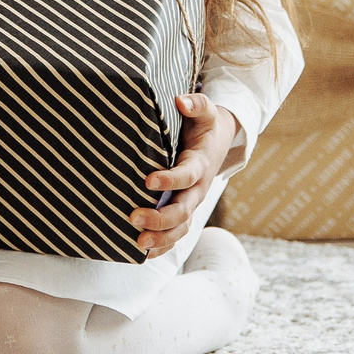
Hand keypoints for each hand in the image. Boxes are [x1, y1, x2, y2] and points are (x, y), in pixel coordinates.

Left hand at [131, 95, 234, 258]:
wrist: (220, 142)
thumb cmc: (204, 125)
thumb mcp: (205, 111)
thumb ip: (197, 104)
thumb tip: (181, 100)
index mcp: (200, 164)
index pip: (187, 175)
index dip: (170, 180)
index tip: (148, 180)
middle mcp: (198, 189)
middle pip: (183, 210)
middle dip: (160, 217)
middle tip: (134, 217)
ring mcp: (192, 203)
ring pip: (180, 228)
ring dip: (161, 238)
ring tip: (138, 244)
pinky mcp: (184, 211)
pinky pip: (176, 234)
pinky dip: (163, 247)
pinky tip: (142, 254)